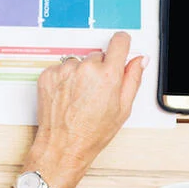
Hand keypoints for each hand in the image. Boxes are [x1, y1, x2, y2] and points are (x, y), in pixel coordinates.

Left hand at [25, 33, 144, 187]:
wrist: (63, 145)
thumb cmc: (92, 132)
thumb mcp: (123, 109)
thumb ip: (133, 79)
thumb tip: (140, 60)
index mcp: (108, 75)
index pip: (120, 41)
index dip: (122, 44)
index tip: (121, 46)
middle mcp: (85, 68)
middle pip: (98, 56)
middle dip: (100, 69)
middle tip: (97, 92)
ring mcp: (65, 70)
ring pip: (79, 62)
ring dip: (81, 74)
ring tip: (80, 97)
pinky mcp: (49, 74)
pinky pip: (61, 68)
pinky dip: (65, 79)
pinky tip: (68, 97)